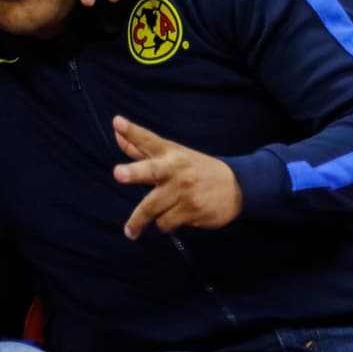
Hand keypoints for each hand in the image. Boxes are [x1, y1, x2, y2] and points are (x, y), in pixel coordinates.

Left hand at [113, 115, 242, 238]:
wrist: (237, 186)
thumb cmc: (194, 169)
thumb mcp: (171, 154)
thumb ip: (140, 146)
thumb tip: (116, 129)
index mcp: (170, 153)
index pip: (148, 140)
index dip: (132, 132)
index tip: (117, 123)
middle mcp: (175, 169)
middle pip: (150, 171)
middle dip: (133, 172)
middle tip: (118, 173)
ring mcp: (184, 190)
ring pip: (150, 209)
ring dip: (140, 221)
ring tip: (133, 228)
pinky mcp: (192, 209)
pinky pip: (165, 223)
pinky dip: (163, 224)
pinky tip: (173, 218)